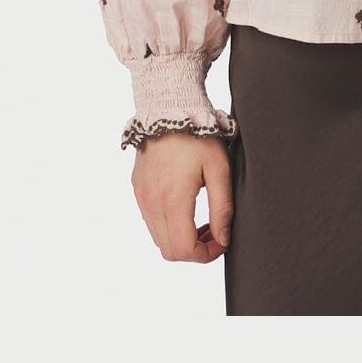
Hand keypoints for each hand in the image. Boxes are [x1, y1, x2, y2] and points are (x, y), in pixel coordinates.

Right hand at [131, 132, 233, 262]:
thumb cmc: (199, 136)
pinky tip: (186, 208)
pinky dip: (168, 225)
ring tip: (203, 222)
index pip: (184, 250)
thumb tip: (224, 239)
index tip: (222, 241)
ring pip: (158, 238)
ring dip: (181, 239)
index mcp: (173, 200)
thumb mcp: (219, 169)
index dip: (206, 255)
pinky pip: (151, 220)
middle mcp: (152, 202)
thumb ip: (222, 207)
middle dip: (195, 250)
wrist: (170, 107)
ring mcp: (142, 196)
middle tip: (215, 233)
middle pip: (169, 250)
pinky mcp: (138, 188)